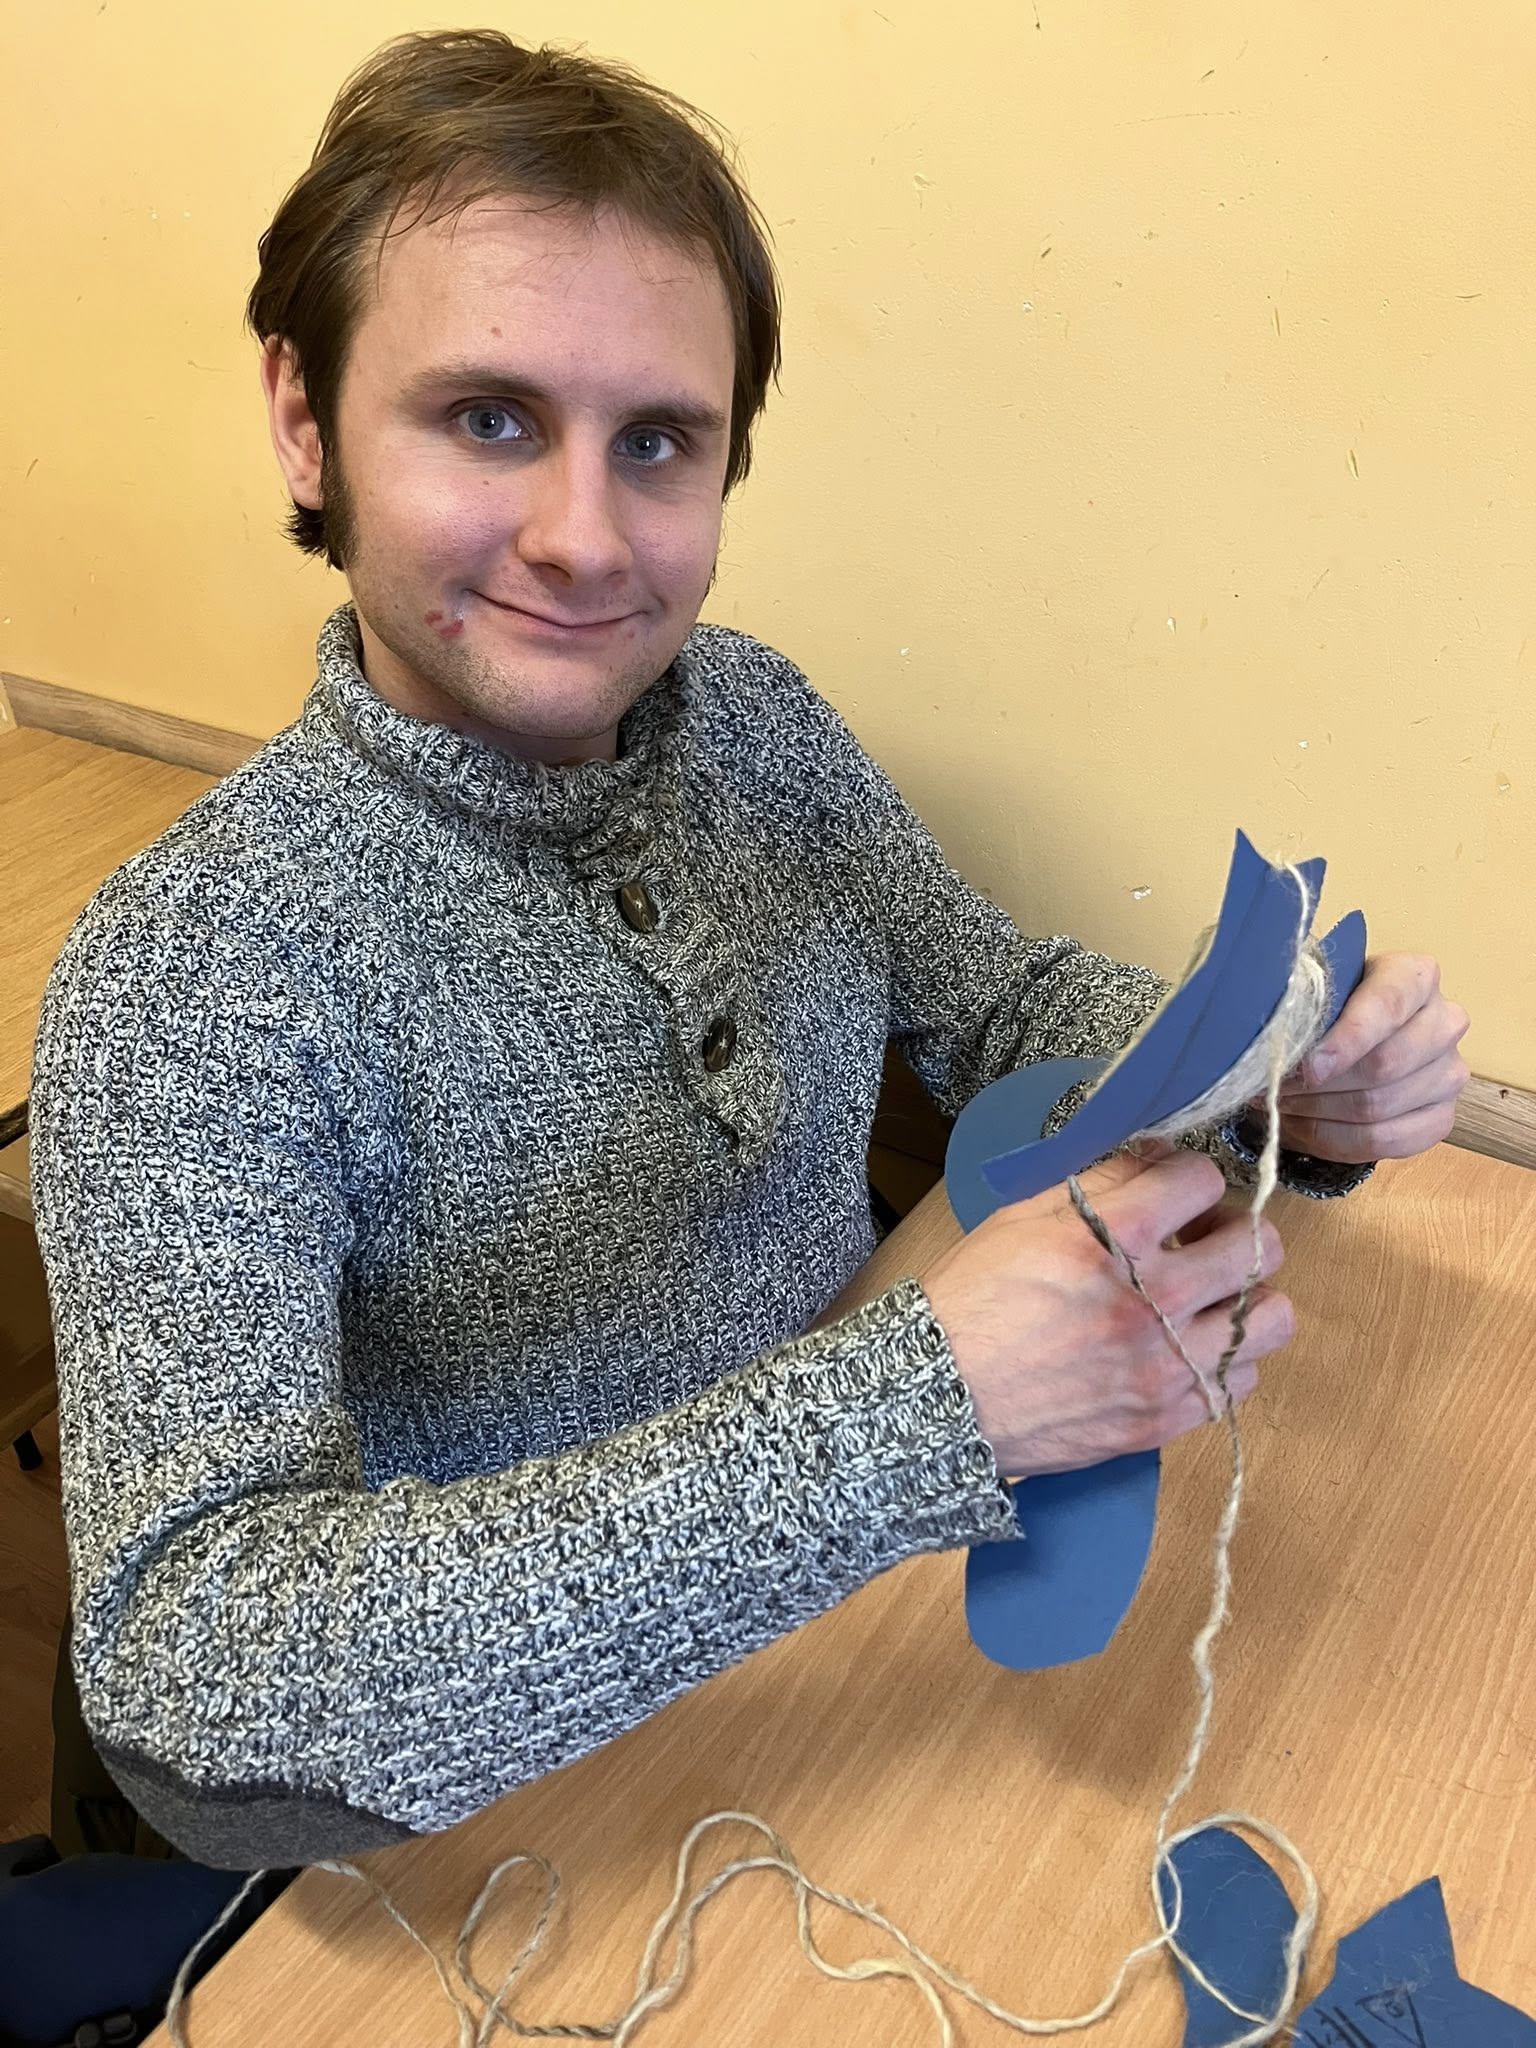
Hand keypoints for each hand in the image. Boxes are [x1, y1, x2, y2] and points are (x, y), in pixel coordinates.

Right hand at [922, 1151, 1291, 1480]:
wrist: (942, 1394)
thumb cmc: (975, 1297)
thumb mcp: (1025, 1215)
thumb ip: (1101, 1179)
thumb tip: (1159, 1155)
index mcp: (1115, 1237)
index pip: (1204, 1179)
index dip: (1189, 1178)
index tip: (1174, 1194)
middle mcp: (1155, 1300)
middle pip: (1260, 1246)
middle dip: (1231, 1233)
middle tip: (1200, 1242)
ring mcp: (1167, 1364)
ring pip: (1272, 1318)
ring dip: (1246, 1301)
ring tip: (1207, 1302)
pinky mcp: (1167, 1417)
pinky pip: (1243, 1381)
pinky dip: (1224, 1363)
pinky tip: (1187, 1352)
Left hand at [1251, 953, 1470, 1163]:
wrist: (1347, 1039)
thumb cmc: (1329, 1010)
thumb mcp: (1317, 995)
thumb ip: (1306, 1011)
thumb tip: (1281, 1054)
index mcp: (1416, 976)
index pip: (1387, 1005)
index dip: (1346, 1040)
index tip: (1309, 1066)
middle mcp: (1445, 1022)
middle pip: (1384, 1064)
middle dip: (1320, 1084)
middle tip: (1276, 1088)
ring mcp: (1449, 1072)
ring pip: (1379, 1107)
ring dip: (1318, 1113)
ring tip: (1282, 1104)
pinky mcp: (1441, 1117)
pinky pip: (1386, 1141)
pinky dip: (1334, 1141)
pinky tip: (1304, 1127)